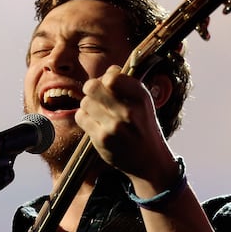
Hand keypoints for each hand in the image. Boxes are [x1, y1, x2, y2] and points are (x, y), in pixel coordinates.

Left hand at [75, 65, 176, 185]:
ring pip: (85, 102)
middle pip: (93, 86)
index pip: (113, 76)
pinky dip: (84, 118)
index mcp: (141, 97)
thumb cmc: (142, 126)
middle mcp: (128, 111)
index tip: (108, 86)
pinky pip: (81, 117)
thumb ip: (126, 85)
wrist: (149, 160)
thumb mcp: (143, 102)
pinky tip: (93, 123)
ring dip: (87, 105)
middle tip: (95, 96)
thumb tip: (108, 71)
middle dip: (91, 89)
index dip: (105, 78)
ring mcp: (114, 126)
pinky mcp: (102, 139)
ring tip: (97, 112)